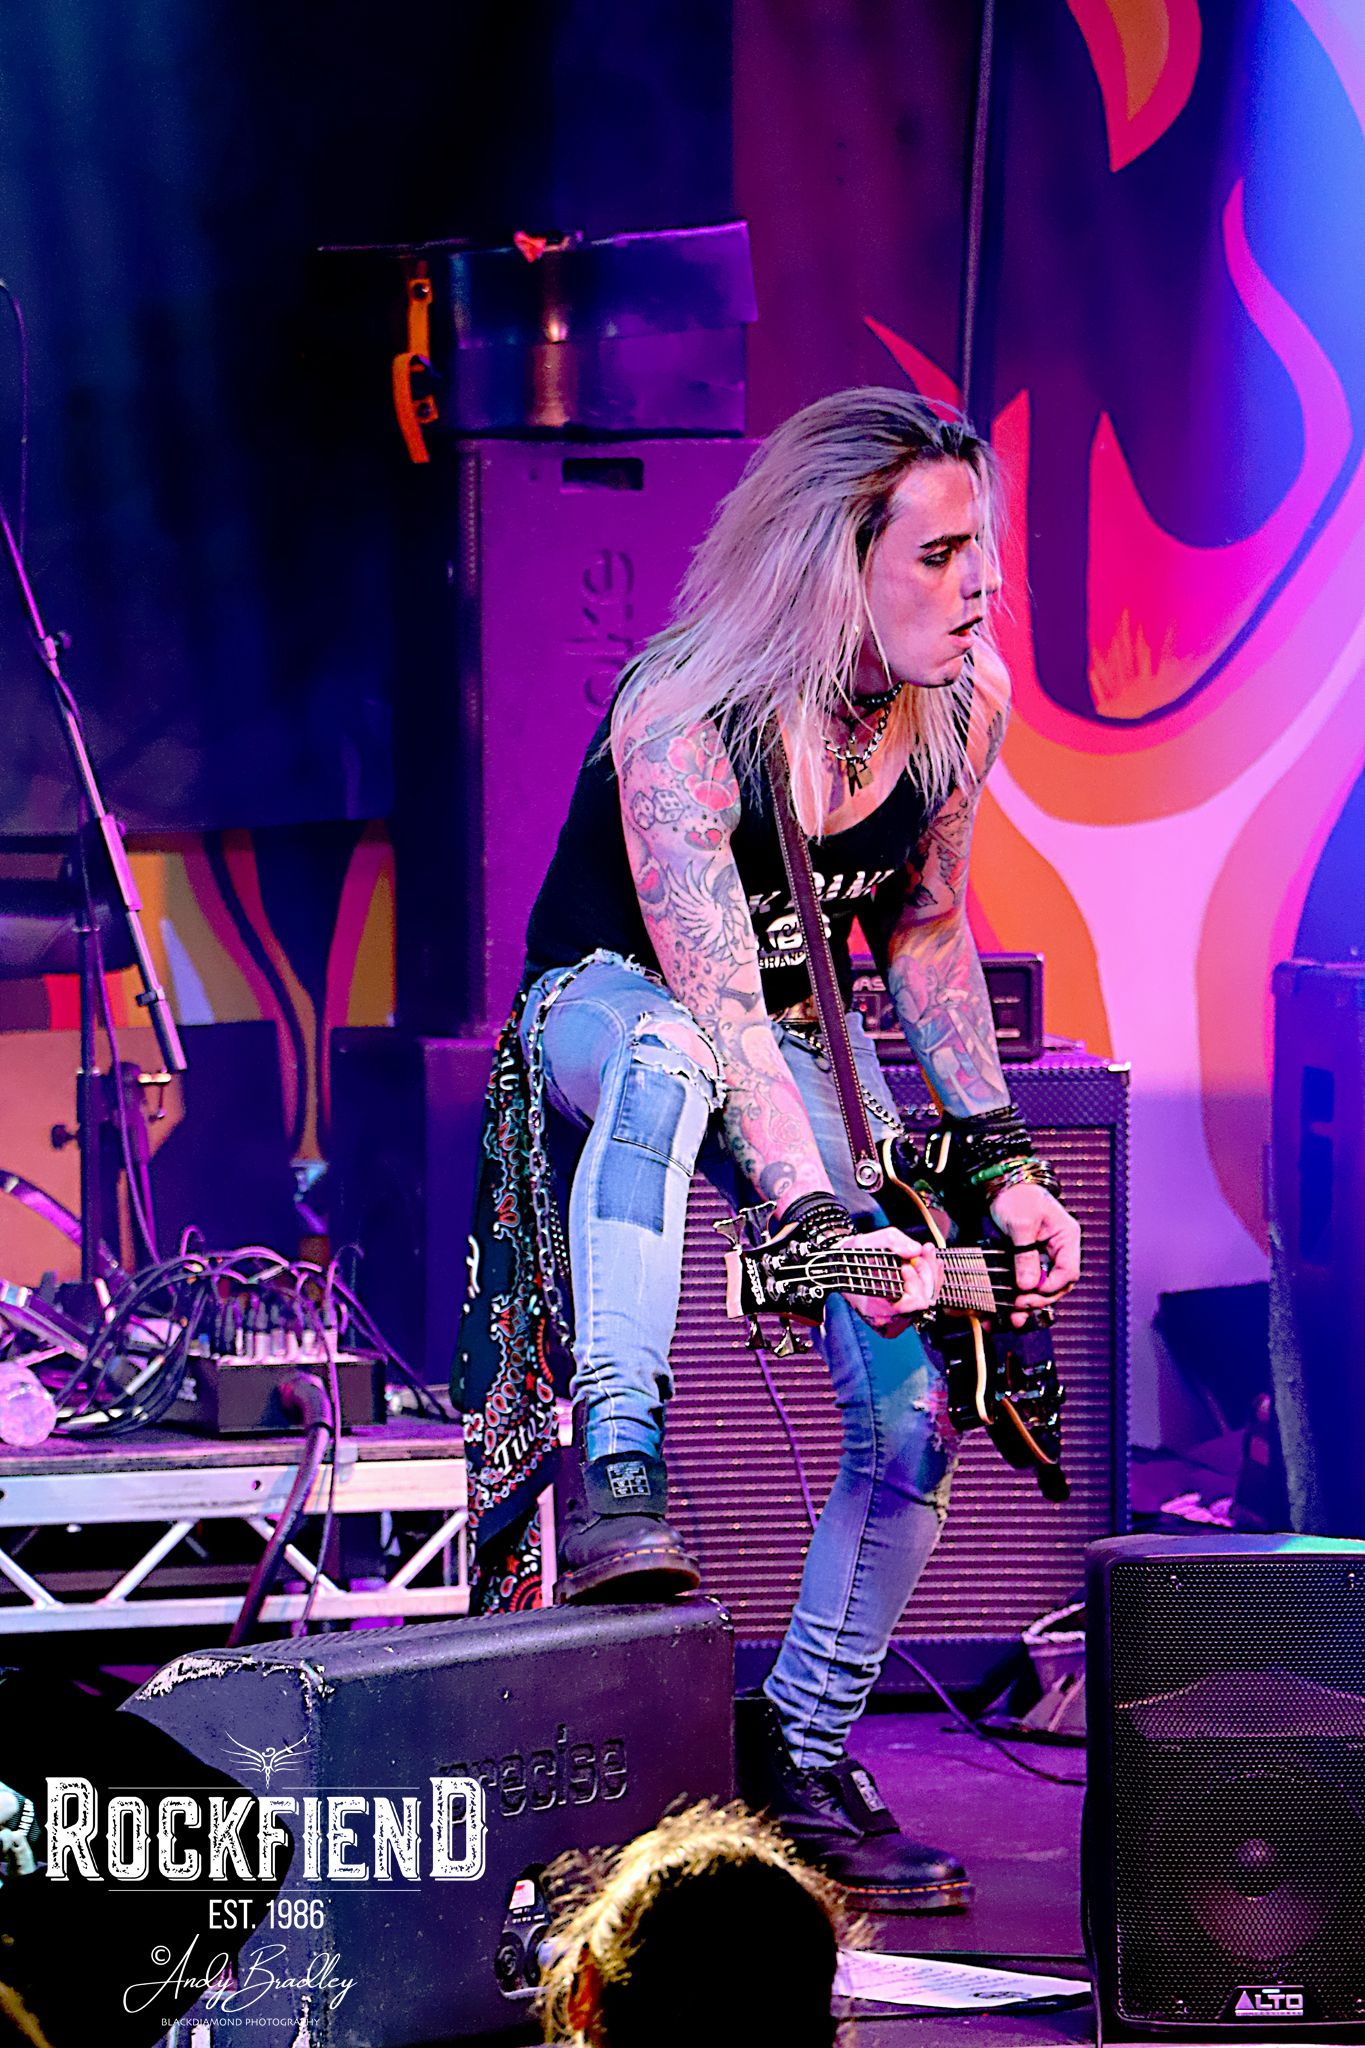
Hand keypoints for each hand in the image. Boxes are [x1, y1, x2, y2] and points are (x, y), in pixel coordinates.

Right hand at [839, 1226, 941, 1337]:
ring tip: (925, 1252)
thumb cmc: (848, 1259)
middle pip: (925, 1301)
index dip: (915, 1282)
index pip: (914, 1304)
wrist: (837, 1270)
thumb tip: (915, 1249)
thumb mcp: (864, 1242)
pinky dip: (928, 1281)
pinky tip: (925, 1263)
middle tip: (920, 1252)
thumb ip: (892, 1241)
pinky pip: (923, 1301)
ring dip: (929, 1274)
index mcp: (875, 1309)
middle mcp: (888, 1322)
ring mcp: (896, 1322)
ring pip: (928, 1300)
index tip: (905, 1265)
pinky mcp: (901, 1316)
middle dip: (926, 1272)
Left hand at [988, 1183, 1081, 1327]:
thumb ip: (1025, 1255)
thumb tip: (1028, 1285)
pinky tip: (1007, 1308)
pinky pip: (1028, 1280)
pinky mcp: (1028, 1258)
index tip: (1031, 1294)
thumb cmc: (1016, 1195)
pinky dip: (1019, 1294)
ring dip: (1029, 1302)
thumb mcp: (1020, 1224)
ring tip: (1014, 1318)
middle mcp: (1059, 1249)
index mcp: (1066, 1237)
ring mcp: (1045, 1254)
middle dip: (1039, 1299)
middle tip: (1019, 1307)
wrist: (999, 1182)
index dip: (1051, 1287)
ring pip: (1043, 1286)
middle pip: (1057, 1284)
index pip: (1068, 1272)